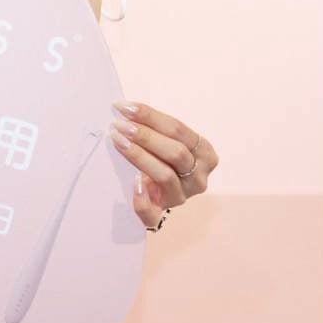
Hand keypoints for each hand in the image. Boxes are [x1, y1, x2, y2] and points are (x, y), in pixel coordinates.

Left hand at [108, 98, 216, 230]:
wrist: (158, 190)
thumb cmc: (162, 157)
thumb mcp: (169, 141)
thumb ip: (156, 128)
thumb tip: (127, 110)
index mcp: (205, 153)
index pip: (177, 129)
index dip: (150, 116)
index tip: (125, 108)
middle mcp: (198, 177)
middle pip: (175, 152)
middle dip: (145, 135)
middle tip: (120, 125)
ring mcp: (181, 197)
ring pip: (165, 175)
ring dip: (139, 156)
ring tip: (118, 140)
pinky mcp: (161, 215)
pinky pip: (152, 213)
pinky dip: (141, 199)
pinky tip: (132, 184)